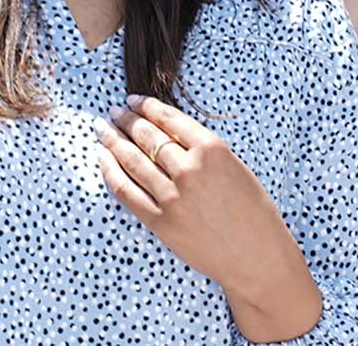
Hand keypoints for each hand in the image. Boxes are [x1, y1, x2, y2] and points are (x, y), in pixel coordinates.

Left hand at [97, 95, 321, 342]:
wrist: (255, 256)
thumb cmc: (252, 211)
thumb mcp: (235, 167)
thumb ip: (203, 150)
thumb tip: (168, 133)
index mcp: (213, 150)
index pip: (169, 119)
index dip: (146, 107)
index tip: (133, 101)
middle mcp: (190, 169)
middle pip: (147, 137)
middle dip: (126, 120)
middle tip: (113, 113)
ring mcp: (173, 197)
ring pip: (133, 160)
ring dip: (113, 141)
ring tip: (102, 130)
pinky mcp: (161, 222)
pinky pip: (128, 192)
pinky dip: (112, 173)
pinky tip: (103, 160)